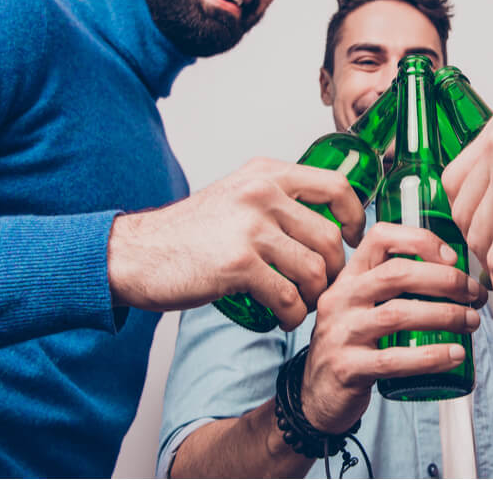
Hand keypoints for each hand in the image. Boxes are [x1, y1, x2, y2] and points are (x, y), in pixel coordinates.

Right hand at [107, 157, 363, 329]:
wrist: (136, 253)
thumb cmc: (190, 231)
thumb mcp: (238, 193)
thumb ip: (278, 198)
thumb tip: (328, 218)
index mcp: (268, 173)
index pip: (336, 186)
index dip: (356, 216)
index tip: (354, 239)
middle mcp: (262, 194)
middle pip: (329, 237)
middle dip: (335, 270)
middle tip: (325, 286)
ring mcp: (250, 228)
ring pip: (314, 269)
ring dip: (316, 296)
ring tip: (304, 305)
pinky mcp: (238, 265)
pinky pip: (288, 296)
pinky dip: (294, 314)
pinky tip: (285, 318)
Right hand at [300, 222, 485, 433]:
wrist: (317, 393)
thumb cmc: (355, 343)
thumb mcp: (364, 305)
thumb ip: (395, 286)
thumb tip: (458, 273)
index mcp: (350, 276)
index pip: (380, 237)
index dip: (420, 240)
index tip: (453, 257)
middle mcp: (342, 298)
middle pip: (396, 274)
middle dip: (445, 280)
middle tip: (475, 294)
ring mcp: (341, 333)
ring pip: (398, 314)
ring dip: (445, 316)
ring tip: (472, 322)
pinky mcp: (347, 368)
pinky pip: (393, 360)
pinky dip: (430, 356)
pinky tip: (455, 355)